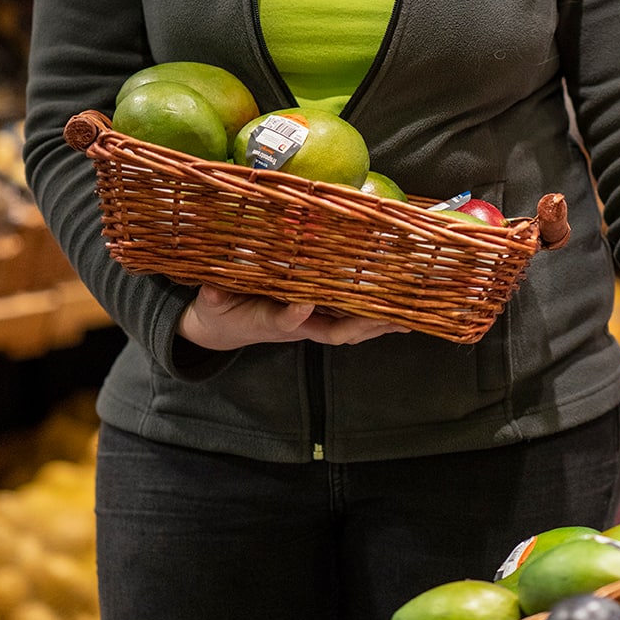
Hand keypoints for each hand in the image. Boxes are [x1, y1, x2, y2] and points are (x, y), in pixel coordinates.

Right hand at [179, 284, 410, 353]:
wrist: (226, 326)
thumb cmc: (221, 311)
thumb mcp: (212, 304)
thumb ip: (213, 296)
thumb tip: (211, 288)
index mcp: (270, 319)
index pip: (284, 320)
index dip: (294, 315)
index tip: (303, 302)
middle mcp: (298, 324)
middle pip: (335, 330)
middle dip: (361, 325)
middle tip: (389, 316)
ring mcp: (311, 322)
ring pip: (349, 327)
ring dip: (378, 324)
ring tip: (408, 316)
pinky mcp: (319, 315)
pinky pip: (351, 318)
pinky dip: (375, 317)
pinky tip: (400, 311)